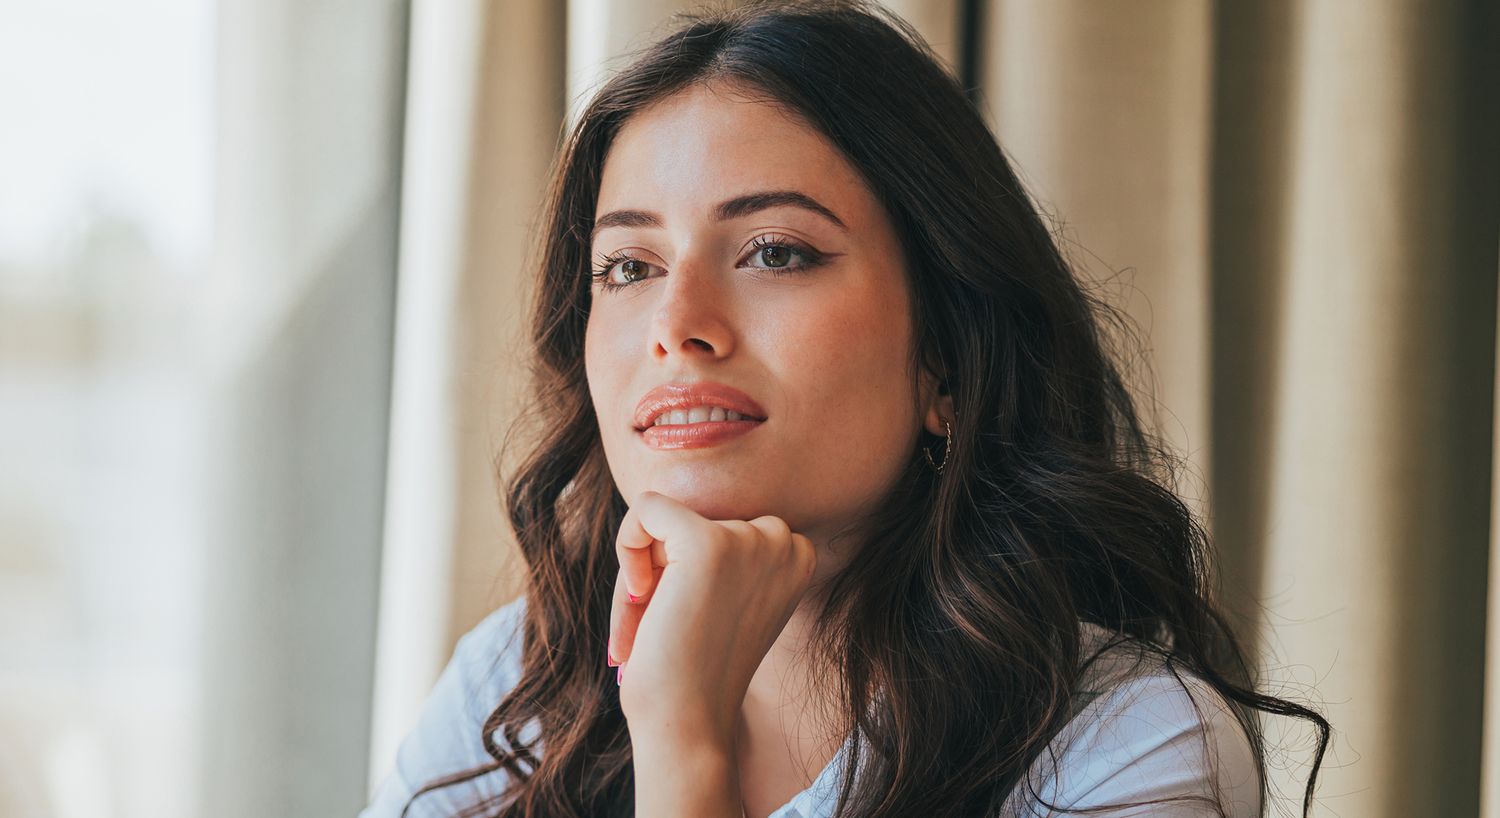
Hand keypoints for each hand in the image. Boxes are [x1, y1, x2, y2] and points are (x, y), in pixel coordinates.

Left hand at [607, 490, 817, 749]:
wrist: (687, 726)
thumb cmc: (692, 673)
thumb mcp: (723, 597)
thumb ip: (722, 551)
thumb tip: (666, 499)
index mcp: (798, 554)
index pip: (721, 519)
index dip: (688, 567)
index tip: (687, 618)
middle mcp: (786, 541)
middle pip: (692, 515)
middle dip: (662, 566)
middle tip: (657, 625)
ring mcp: (750, 540)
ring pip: (665, 519)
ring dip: (644, 570)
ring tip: (648, 626)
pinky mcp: (708, 543)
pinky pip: (646, 508)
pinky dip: (627, 546)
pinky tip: (639, 596)